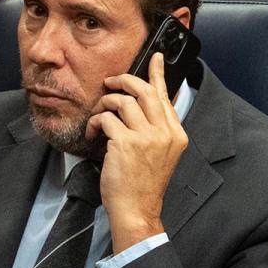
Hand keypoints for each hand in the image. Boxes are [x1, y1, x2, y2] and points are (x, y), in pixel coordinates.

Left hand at [86, 52, 188, 252]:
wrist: (137, 210)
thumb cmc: (143, 185)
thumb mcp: (160, 155)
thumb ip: (155, 130)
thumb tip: (141, 105)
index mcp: (175, 134)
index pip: (166, 95)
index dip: (157, 73)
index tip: (153, 57)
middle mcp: (164, 132)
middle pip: (144, 90)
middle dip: (123, 81)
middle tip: (110, 82)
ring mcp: (146, 136)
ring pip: (122, 101)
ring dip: (104, 104)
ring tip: (98, 117)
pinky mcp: (125, 142)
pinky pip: (105, 118)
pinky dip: (94, 123)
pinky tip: (92, 133)